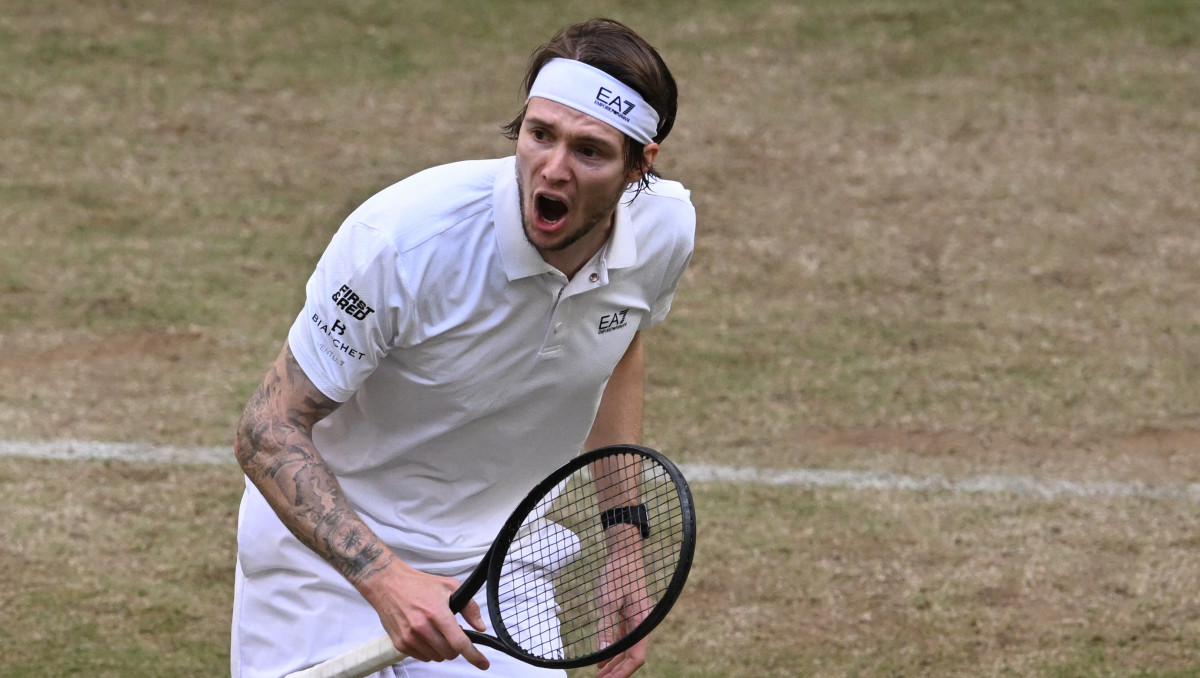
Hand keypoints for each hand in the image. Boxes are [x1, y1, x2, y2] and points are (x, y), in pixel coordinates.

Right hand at [357, 556, 490, 669]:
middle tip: (450, 631)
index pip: (459, 642)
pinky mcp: (400, 644)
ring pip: (437, 657)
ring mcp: (410, 638)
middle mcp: (422, 628)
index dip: (474, 656)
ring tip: (435, 630)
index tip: (483, 664)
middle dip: (455, 646)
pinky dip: (428, 649)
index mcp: (437, 613)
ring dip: (441, 648)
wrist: (388, 584)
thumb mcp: (450, 586)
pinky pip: (423, 657)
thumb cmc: (418, 584)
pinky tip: (424, 634)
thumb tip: (480, 627)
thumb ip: (469, 607)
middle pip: (449, 653)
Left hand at [595, 526, 650, 677]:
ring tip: (600, 677)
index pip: (637, 656)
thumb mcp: (609, 599)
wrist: (625, 555)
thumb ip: (607, 626)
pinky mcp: (628, 618)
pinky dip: (613, 653)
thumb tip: (603, 652)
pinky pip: (623, 641)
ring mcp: (635, 622)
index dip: (623, 671)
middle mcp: (641, 625)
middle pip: (632, 657)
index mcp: (642, 621)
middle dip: (617, 672)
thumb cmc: (619, 574)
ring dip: (614, 665)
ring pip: (627, 651)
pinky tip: (602, 663)